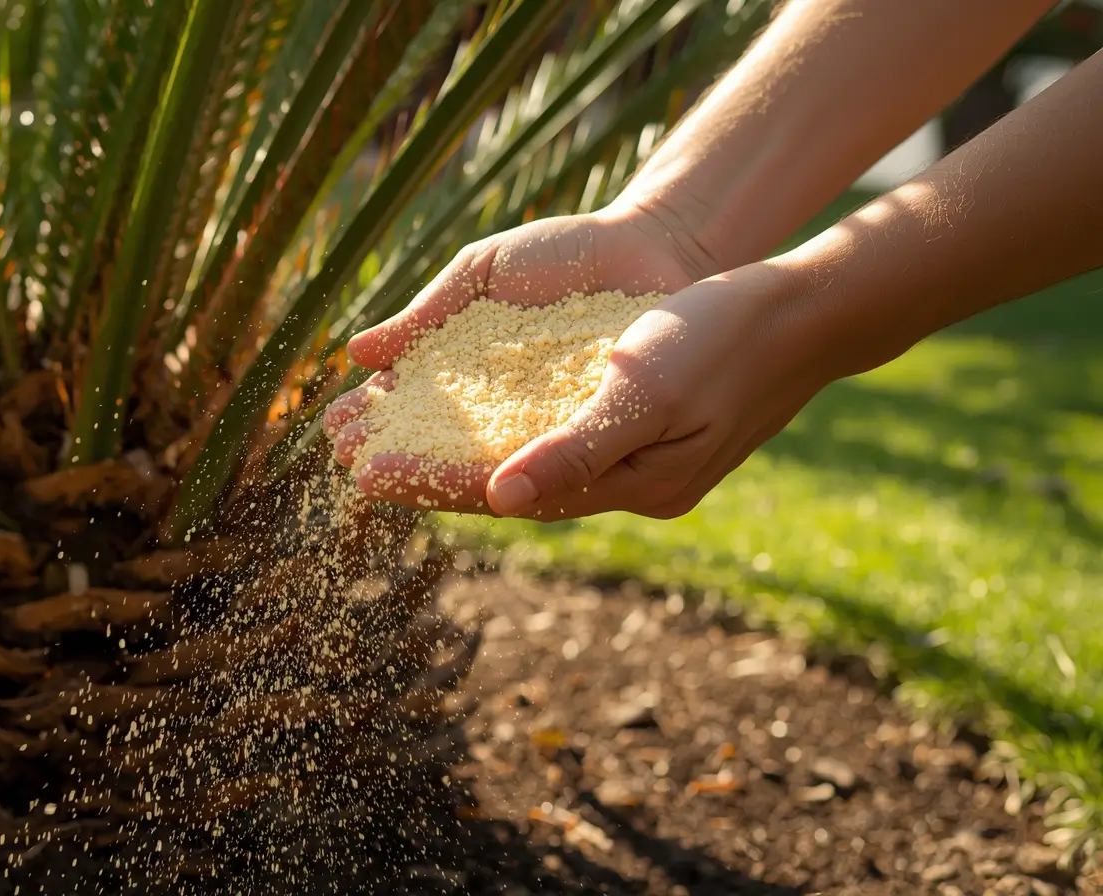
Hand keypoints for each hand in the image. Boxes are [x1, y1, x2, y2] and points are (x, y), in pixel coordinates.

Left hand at [330, 255, 831, 519]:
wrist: (802, 309)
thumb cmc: (724, 338)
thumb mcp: (647, 390)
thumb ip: (575, 449)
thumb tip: (498, 498)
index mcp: (625, 485)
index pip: (506, 493)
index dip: (430, 482)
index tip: (360, 474)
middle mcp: (617, 481)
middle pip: (499, 481)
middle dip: (422, 466)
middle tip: (343, 454)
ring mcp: (623, 453)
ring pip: (511, 454)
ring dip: (443, 442)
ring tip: (373, 427)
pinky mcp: (623, 419)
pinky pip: (536, 427)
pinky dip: (486, 419)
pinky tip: (448, 406)